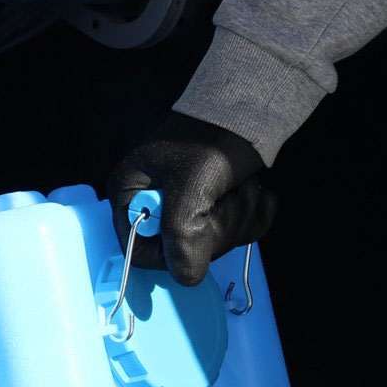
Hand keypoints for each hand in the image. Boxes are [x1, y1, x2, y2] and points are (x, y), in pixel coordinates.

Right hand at [106, 112, 275, 284]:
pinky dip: (253, 215)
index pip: (139, 253)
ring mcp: (190, 207)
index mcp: (132, 197)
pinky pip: (240, 233)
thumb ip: (181, 235)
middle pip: (184, 252)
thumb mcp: (191, 185)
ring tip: (241, 186)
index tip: (197, 238)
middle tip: (227, 197)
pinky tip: (253, 190)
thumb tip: (185, 277)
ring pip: (217, 244)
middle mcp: (156, 205)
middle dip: (216, 229)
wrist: (250, 109)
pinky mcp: (220, 207)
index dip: (171, 254)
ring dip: (238, 218)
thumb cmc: (212, 137)